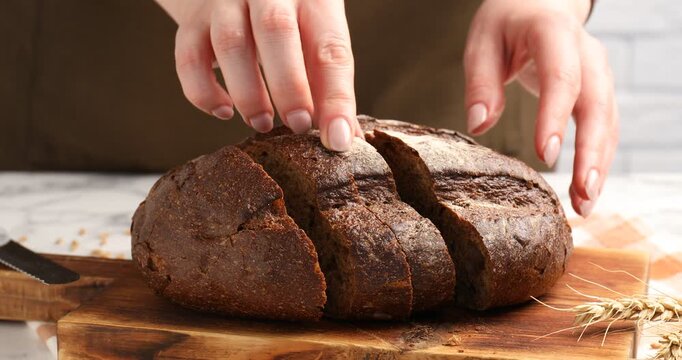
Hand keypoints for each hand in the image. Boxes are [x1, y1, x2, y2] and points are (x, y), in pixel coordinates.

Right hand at [157, 0, 360, 150]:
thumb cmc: (291, 23)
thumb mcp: (317, 39)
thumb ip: (327, 84)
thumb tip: (341, 139)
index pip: (330, 47)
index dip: (336, 97)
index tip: (336, 138)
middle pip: (276, 29)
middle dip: (289, 86)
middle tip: (297, 125)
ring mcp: (225, 2)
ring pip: (230, 42)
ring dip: (248, 91)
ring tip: (262, 122)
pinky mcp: (193, 22)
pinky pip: (188, 57)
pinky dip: (203, 91)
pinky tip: (224, 110)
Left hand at [464, 0, 618, 216]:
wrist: (539, 4)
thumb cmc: (506, 24)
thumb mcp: (482, 42)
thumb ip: (480, 81)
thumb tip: (479, 124)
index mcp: (554, 34)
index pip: (561, 77)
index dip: (555, 116)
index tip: (544, 154)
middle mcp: (587, 54)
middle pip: (596, 105)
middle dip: (591, 152)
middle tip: (580, 193)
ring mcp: (599, 73)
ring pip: (607, 122)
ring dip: (599, 165)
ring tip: (584, 205)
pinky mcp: (599, 92)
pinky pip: (605, 128)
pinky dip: (598, 159)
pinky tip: (587, 189)